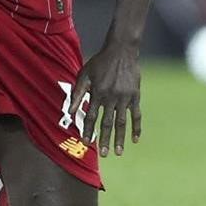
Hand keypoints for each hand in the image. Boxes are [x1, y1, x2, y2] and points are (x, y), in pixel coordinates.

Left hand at [71, 42, 141, 156]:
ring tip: (118, 152)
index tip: (87, 142)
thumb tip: (69, 110)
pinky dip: (136, 127)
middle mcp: (111, 97)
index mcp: (97, 93)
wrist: (121, 51)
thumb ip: (77, 93)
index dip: (88, 130)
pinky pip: (136, 115)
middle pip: (107, 123)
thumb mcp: (84, 74)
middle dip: (104, 140)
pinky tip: (135, 139)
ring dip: (120, 138)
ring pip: (122, 122)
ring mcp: (125, 97)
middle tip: (104, 154)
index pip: (91, 116)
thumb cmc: (100, 63)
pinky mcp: (135, 96)